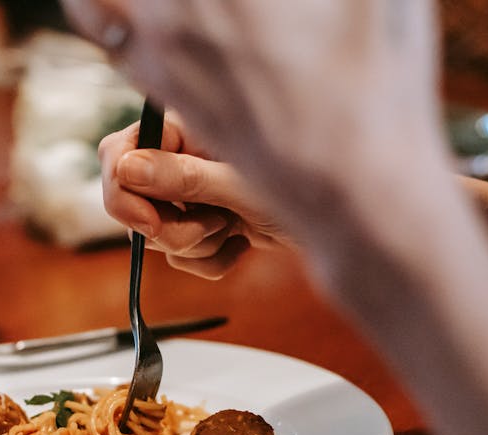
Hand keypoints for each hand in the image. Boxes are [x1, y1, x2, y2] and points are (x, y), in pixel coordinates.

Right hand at [64, 0, 450, 260]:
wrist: (364, 222)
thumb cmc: (327, 182)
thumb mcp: (245, 181)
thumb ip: (181, 176)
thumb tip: (128, 170)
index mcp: (193, 120)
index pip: (123, 149)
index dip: (124, 188)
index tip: (147, 220)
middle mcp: (191, 152)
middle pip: (134, 196)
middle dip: (165, 224)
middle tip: (207, 229)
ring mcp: (201, 190)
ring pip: (157, 232)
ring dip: (193, 244)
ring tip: (236, 230)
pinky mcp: (213, 222)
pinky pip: (182, 255)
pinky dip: (209, 260)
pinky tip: (241, 246)